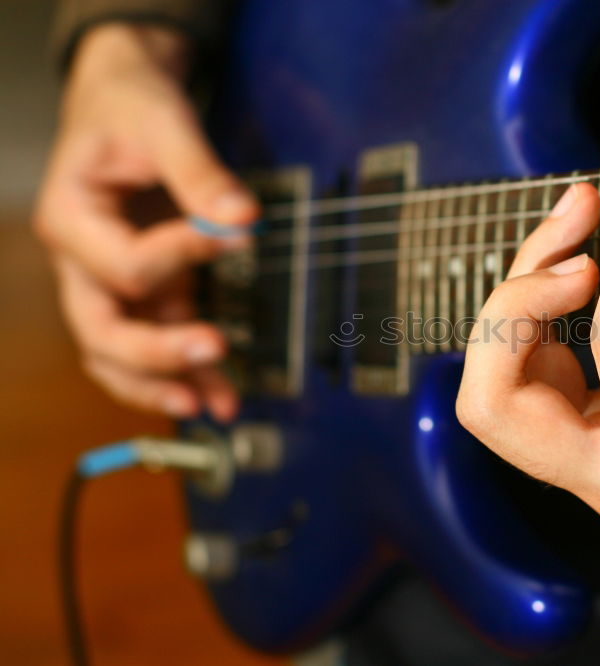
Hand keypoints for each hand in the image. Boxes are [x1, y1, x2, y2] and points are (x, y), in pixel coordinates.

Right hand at [34, 24, 258, 420]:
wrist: (122, 102)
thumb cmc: (131, 107)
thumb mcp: (165, 122)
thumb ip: (200, 172)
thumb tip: (243, 218)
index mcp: (71, 218)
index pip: (126, 264)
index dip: (183, 256)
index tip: (237, 232)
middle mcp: (82, 261)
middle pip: (103, 330)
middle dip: (156, 352)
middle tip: (213, 349)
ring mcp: (111, 281)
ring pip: (120, 353)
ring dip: (165, 382)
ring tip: (215, 407)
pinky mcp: (146, 288)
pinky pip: (157, 338)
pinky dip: (186, 369)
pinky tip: (220, 394)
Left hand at [457, 137, 599, 597]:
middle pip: (493, 402)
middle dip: (516, 299)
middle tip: (581, 230)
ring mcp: (590, 474)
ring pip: (492, 393)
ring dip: (514, 304)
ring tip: (576, 234)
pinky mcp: (587, 454)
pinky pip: (524, 386)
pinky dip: (535, 322)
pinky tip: (582, 278)